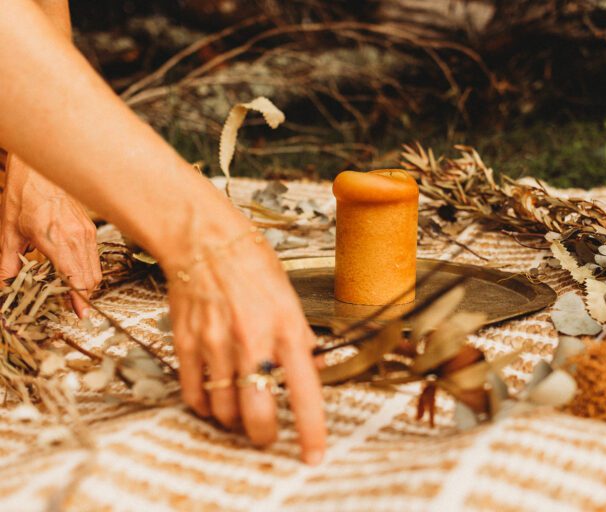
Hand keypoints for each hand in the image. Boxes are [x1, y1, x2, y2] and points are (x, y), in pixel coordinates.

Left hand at [0, 154, 100, 317]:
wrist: (38, 172)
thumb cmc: (23, 195)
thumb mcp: (9, 232)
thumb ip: (7, 263)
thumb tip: (4, 284)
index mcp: (56, 239)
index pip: (74, 277)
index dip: (79, 298)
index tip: (81, 313)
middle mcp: (77, 237)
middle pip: (89, 277)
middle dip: (84, 295)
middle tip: (74, 309)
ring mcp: (86, 233)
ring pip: (94, 269)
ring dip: (87, 284)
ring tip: (75, 294)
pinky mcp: (88, 228)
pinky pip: (93, 256)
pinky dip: (87, 269)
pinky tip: (75, 273)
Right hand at [165, 220, 325, 464]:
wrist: (204, 240)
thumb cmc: (251, 262)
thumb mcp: (290, 297)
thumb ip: (301, 338)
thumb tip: (314, 370)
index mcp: (286, 328)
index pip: (305, 392)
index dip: (311, 430)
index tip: (313, 454)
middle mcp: (252, 340)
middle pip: (257, 414)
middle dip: (264, 435)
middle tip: (267, 434)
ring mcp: (216, 344)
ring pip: (224, 410)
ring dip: (234, 421)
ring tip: (240, 411)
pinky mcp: (187, 344)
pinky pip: (194, 393)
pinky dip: (205, 406)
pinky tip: (214, 398)